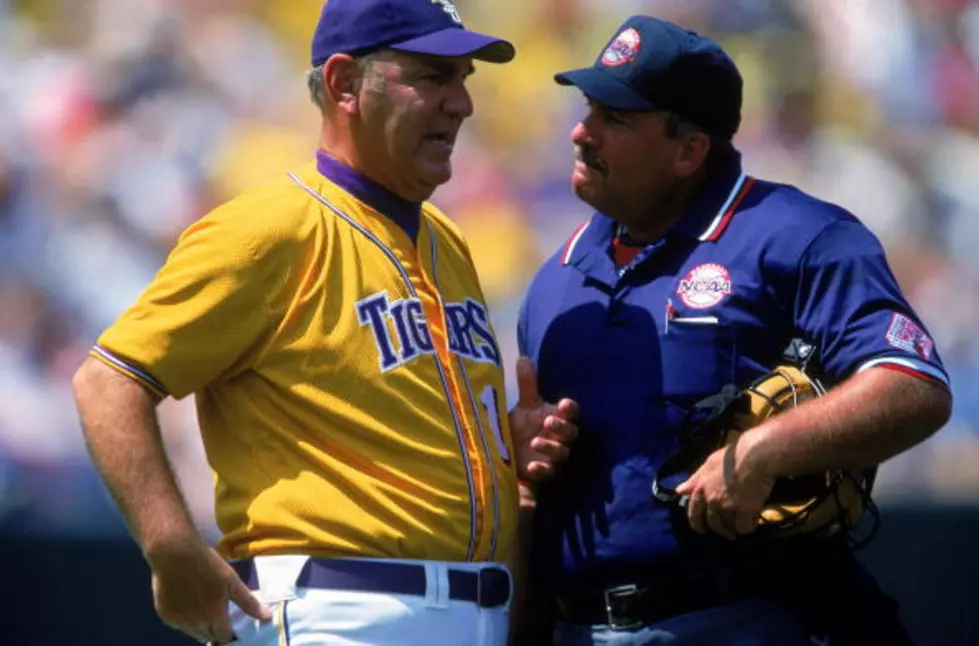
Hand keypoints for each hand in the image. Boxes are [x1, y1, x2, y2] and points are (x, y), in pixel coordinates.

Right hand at [147, 535, 271, 642]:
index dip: (229, 633)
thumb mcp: (231, 580)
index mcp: (214, 616)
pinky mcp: (164, 614)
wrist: (174, 553)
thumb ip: (248, 602)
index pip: (224, 637)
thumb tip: (267, 617)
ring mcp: (178, 620)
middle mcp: (195, 624)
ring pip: (192, 632)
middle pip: (208, 636)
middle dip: (214, 630)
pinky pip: (177, 624)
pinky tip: (187, 604)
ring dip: (200, 626)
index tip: (231, 625)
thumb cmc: (207, 564)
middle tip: (217, 615)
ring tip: (204, 609)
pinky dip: (184, 619)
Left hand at [509, 356, 578, 480]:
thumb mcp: (525, 405)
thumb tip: (523, 358)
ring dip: (551, 447)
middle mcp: (560, 437)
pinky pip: (548, 472)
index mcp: (558, 418)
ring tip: (535, 441)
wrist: (510, 452)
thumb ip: (527, 384)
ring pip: (561, 453)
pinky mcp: (544, 472)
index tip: (563, 403)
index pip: (572, 412)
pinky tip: (532, 465)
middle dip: (562, 427)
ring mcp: (553, 456)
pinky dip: (542, 469)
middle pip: (571, 433)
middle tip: (549, 420)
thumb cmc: (523, 426)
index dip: (570, 409)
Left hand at [674, 433, 775, 539]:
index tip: (702, 530)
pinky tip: (753, 522)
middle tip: (728, 533)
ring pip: (728, 526)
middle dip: (720, 529)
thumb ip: (695, 479)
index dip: (697, 523)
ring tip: (742, 526)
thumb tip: (679, 490)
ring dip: (734, 528)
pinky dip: (749, 526)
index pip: (693, 511)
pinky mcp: (743, 511)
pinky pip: (744, 527)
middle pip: (713, 523)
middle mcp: (711, 499)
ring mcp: (727, 507)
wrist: (755, 456)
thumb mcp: (710, 463)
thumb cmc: (733, 455)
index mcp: (700, 488)